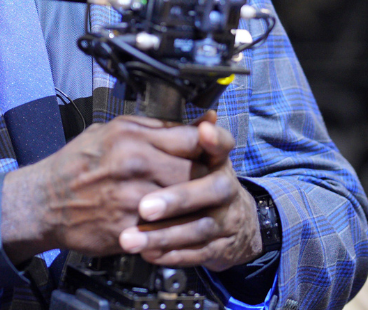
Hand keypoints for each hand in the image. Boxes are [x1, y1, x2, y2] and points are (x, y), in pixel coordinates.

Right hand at [1, 115, 205, 260]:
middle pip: (196, 170)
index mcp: (131, 137)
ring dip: (198, 205)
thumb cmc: (76, 165)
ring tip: (201, 203)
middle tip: (214, 179)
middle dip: (209, 176)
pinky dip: (179, 228)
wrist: (43, 202)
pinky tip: (181, 224)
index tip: (217, 148)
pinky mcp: (129, 228)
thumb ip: (152, 128)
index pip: (191, 137)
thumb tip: (192, 122)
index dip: (212, 143)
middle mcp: (133, 164)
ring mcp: (132, 198)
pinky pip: (168, 230)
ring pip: (186, 203)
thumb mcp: (110, 132)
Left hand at [117, 111, 261, 270]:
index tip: (204, 132)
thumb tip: (180, 112)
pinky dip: (173, 255)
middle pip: (210, 189)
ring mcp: (227, 219)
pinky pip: (198, 253)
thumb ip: (179, 136)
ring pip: (198, 228)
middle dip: (177, 198)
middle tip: (145, 207)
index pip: (222, 145)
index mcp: (217, 161)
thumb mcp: (192, 157)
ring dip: (163, 234)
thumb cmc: (201, 183)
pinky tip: (149, 254)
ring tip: (131, 239)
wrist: (236, 225)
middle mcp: (226, 188)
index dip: (215, 139)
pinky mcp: (220, 247)